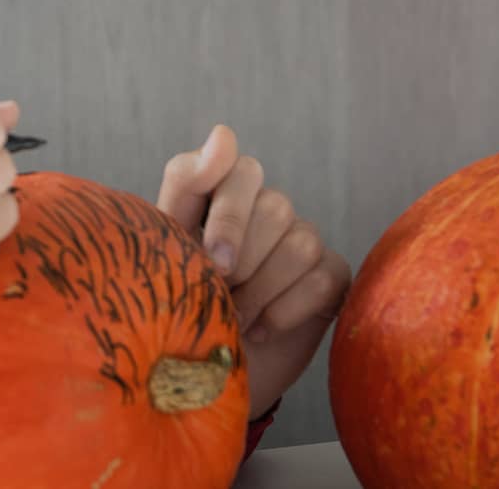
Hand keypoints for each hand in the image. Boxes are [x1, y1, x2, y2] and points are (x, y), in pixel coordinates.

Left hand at [157, 124, 352, 419]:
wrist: (206, 364)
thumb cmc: (181, 295)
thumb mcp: (167, 243)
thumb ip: (187, 183)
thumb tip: (224, 133)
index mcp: (221, 188)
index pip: (233, 165)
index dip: (224, 198)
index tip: (214, 251)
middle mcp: (267, 204)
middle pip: (273, 205)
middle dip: (240, 253)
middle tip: (216, 285)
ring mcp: (303, 237)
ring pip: (299, 243)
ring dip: (259, 289)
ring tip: (233, 314)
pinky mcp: (331, 274)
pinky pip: (320, 279)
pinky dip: (283, 310)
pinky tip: (260, 327)